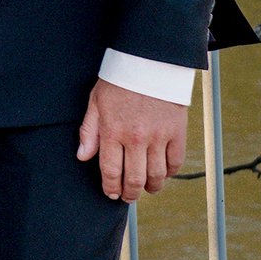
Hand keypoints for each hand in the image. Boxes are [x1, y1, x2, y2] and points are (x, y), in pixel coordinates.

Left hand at [75, 78, 188, 201]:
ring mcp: (158, 136)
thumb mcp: (95, 102)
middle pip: (134, 179)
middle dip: (130, 193)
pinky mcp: (177, 132)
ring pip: (156, 175)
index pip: (110, 171)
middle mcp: (135, 138)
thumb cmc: (118, 81)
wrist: (149, 62)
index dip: (110, 187)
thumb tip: (83, 157)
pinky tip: (162, 174)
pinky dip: (169, 173)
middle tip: (128, 197)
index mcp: (112, 131)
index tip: (111, 194)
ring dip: (150, 187)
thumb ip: (89, 131)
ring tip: (145, 189)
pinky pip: (175, 162)